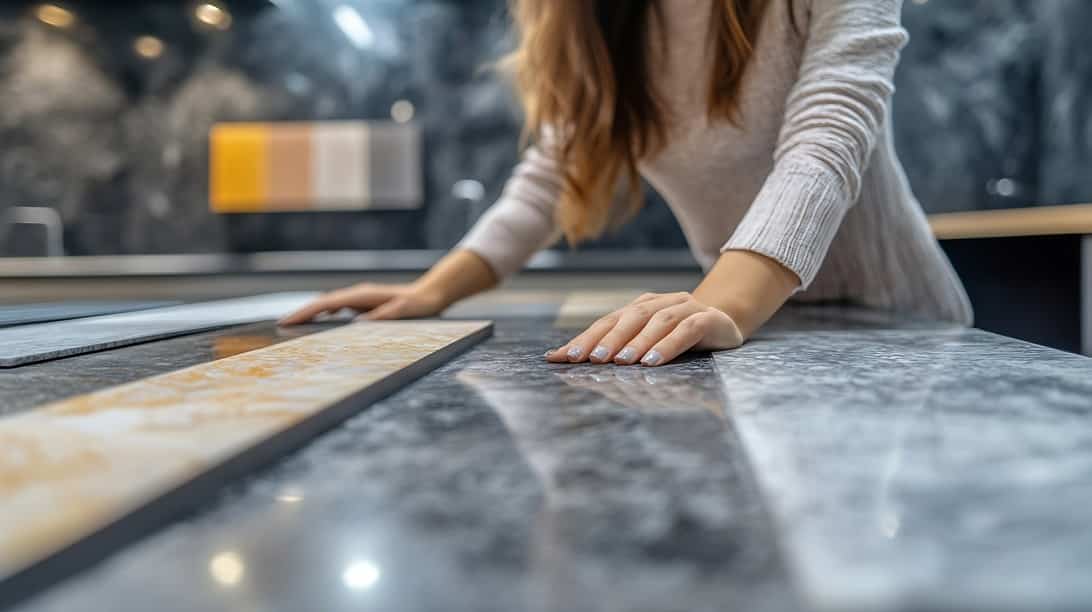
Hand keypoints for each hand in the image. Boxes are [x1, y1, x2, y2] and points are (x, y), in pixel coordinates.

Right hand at [279, 283, 446, 324]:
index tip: (287, 321)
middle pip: (322, 302)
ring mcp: (361, 298)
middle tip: (281, 326)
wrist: (432, 293)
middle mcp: (358, 294)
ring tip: (293, 325)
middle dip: (301, 313)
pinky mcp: (366, 303)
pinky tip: (322, 321)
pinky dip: (325, 313)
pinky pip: (339, 307)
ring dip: (311, 312)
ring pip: (329, 304)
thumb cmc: (419, 304)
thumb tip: (358, 324)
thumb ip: (383, 317)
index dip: (306, 312)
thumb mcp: (404, 311)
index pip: (326, 304)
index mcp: (362, 296)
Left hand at [545, 292, 743, 366]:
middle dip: (607, 338)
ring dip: (637, 342)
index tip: (560, 357)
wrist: (727, 323)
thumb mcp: (649, 344)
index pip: (607, 322)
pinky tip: (653, 362)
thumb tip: (569, 362)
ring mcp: (686, 308)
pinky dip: (668, 345)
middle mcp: (661, 303)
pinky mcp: (708, 320)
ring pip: (658, 321)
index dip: (584, 338)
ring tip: (621, 362)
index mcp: (641, 307)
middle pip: (629, 317)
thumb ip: (619, 351)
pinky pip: (687, 330)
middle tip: (591, 359)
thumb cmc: (679, 339)